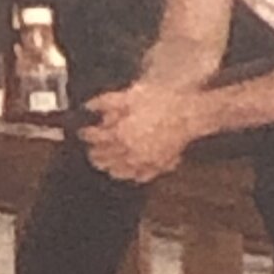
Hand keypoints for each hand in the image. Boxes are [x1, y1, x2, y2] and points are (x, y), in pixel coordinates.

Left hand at [79, 82, 199, 182]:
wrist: (190, 113)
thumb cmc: (162, 103)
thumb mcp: (131, 96)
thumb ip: (106, 102)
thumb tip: (88, 106)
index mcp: (120, 135)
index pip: (95, 138)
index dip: (87, 134)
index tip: (83, 131)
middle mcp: (129, 152)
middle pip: (104, 158)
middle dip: (94, 153)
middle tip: (91, 149)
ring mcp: (144, 162)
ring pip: (119, 170)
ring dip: (109, 166)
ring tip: (105, 162)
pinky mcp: (158, 166)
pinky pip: (139, 176)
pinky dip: (130, 174)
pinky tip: (128, 170)